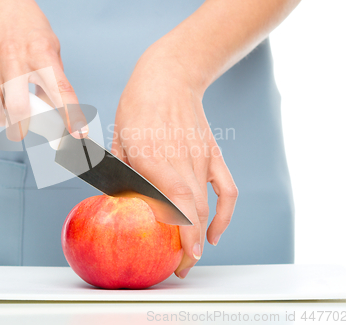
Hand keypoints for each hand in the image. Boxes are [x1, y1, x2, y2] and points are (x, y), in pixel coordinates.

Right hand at [0, 0, 87, 139]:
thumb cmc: (29, 33)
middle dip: (23, 127)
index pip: (60, 89)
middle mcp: (13, 55)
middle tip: (26, 126)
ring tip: (8, 111)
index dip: (71, 114)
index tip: (79, 133)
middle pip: (18, 109)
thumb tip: (54, 120)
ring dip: (2, 120)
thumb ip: (52, 83)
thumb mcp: (51, 50)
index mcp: (41, 52)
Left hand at [111, 34, 237, 278]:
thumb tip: (119, 205)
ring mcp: (202, 159)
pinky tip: (216, 232)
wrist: (169, 78)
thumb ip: (122, 176)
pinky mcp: (213, 154)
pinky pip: (226, 190)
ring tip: (192, 255)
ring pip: (207, 206)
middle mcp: (182, 163)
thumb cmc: (137, 108)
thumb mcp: (119, 141)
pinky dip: (225, 214)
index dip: (182, 235)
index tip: (180, 259)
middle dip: (189, 247)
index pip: (176, 205)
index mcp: (155, 160)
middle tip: (177, 267)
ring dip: (202, 236)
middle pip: (193, 214)